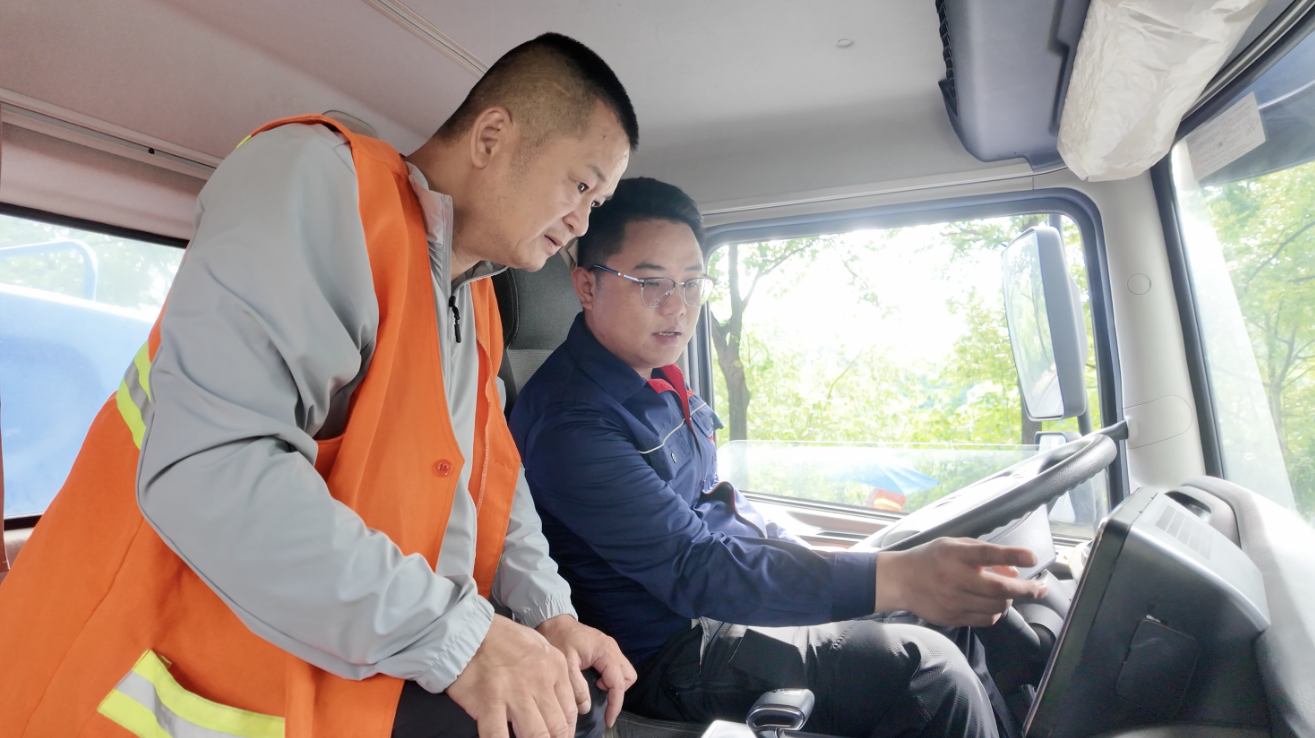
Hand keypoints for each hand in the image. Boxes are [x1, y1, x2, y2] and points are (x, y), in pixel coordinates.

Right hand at [447, 614, 578, 737]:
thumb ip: (554, 673)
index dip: (567, 731)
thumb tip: (562, 700)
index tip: (560, 737)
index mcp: (556, 667)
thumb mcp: (540, 646)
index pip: (570, 711)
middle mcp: (541, 682)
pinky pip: (499, 736)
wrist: (468, 630)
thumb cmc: (502, 638)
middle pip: (557, 727)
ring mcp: (515, 694)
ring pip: (537, 736)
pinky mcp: (489, 703)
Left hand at [536, 614, 637, 726]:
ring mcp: (610, 648)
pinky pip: (615, 668)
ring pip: (624, 673)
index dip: (615, 704)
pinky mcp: (605, 650)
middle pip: (628, 677)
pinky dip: (609, 678)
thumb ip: (577, 687)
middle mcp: (612, 649)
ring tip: (595, 688)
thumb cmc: (557, 639)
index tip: (608, 720)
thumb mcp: (565, 665)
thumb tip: (586, 707)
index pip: (619, 683)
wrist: (552, 620)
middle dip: (618, 692)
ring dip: (614, 685)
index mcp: (606, 651)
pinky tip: (593, 680)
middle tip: (599, 696)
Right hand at [874, 538, 1047, 626]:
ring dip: (1009, 601)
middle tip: (1041, 588)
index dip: (1012, 555)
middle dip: (1026, 589)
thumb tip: (1013, 569)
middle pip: (999, 589)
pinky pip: (985, 620)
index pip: (988, 554)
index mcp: (955, 554)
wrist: (900, 580)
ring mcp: (953, 601)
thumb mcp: (954, 545)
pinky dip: (995, 613)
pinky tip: (992, 605)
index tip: (1032, 557)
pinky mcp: (953, 618)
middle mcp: (955, 578)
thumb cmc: (930, 559)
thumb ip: (983, 553)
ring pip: (996, 608)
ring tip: (1007, 593)